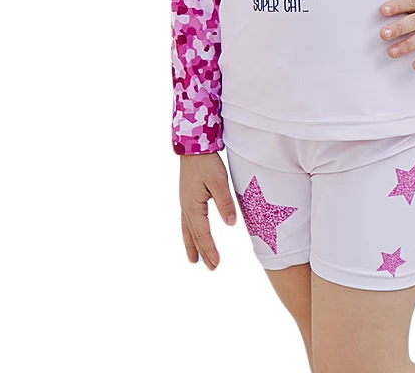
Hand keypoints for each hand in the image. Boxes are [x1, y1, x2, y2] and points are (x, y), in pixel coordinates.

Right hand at [179, 151, 238, 270]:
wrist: (193, 146)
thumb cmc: (207, 163)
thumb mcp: (219, 181)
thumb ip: (225, 202)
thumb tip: (231, 224)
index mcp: (193, 206)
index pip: (202, 233)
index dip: (210, 249)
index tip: (216, 263)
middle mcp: (186, 207)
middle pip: (194, 235)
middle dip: (202, 252)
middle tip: (211, 268)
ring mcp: (184, 202)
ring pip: (187, 230)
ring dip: (192, 245)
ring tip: (194, 260)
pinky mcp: (186, 197)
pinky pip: (186, 221)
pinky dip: (188, 233)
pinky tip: (191, 235)